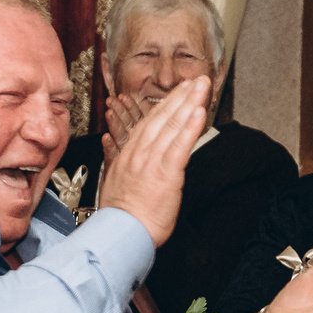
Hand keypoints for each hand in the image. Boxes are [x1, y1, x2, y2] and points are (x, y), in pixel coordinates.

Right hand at [97, 77, 207, 245]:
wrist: (119, 233)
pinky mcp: (166, 174)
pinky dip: (190, 127)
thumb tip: (110, 142)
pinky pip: (180, 146)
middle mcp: (141, 152)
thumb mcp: (112, 179)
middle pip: (163, 117)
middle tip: (197, 79)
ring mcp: (153, 161)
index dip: (167, 104)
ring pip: (173, 126)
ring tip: (202, 87)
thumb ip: (114, 157)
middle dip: (181, 96)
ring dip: (189, 103)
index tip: (179, 91)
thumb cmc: (120, 214)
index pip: (150, 122)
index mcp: (130, 153)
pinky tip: (199, 111)